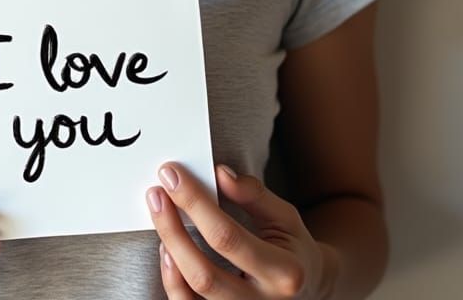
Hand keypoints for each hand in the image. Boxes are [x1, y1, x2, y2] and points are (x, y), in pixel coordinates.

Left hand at [146, 163, 335, 298]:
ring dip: (170, 253)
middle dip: (172, 230)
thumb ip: (254, 194)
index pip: (227, 238)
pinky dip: (172, 281)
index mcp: (284, 273)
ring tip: (160, 216)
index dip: (195, 203)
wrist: (307, 286)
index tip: (171, 175)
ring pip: (192, 296)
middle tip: (155, 193)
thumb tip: (219, 174)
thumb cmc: (292, 247)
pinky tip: (166, 251)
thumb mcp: (284, 216)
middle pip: (204, 274)